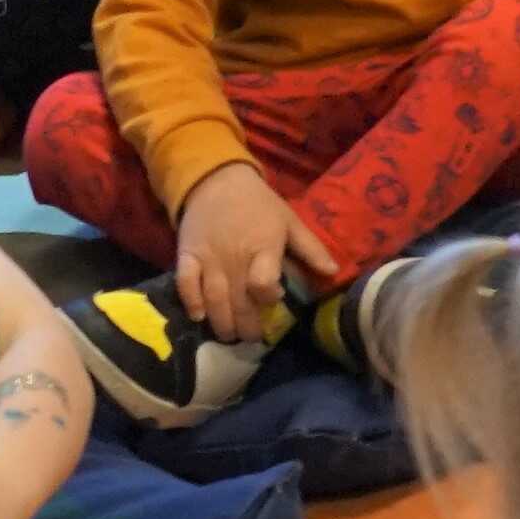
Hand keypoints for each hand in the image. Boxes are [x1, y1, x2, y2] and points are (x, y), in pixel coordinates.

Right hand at [172, 163, 327, 345]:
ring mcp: (208, 258)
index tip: (274, 302)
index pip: (263, 283)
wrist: (218, 180)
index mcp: (263, 247)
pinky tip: (198, 316)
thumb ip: (310, 248)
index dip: (268, 297)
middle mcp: (235, 257)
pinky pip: (185, 283)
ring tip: (229, 336)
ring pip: (213, 298)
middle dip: (246, 325)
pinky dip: (190, 301)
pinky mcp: (186, 255)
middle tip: (251, 338)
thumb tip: (334, 272)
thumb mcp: (290, 221)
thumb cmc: (259, 204)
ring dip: (221, 322)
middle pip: (238, 300)